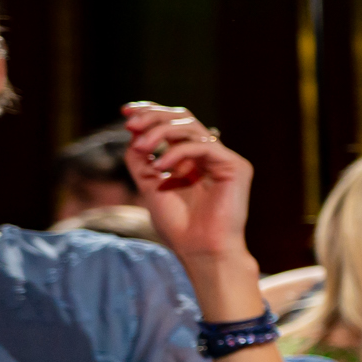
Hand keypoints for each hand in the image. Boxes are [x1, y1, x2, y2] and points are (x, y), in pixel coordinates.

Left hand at [121, 102, 253, 263]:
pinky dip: (177, 152)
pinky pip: (202, 146)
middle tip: (130, 123)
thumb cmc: (179, 227)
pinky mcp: (236, 166)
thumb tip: (132, 133)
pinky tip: (160, 166)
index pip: (175, 124)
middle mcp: (210, 156)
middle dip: (153, 116)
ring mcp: (224, 160)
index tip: (125, 111)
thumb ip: (141, 161)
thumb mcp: (149, 187)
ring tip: (140, 147)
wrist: (201, 251)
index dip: (152, 113)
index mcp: (192, 160)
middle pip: (184, 118)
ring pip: (191, 127)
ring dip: (159, 132)